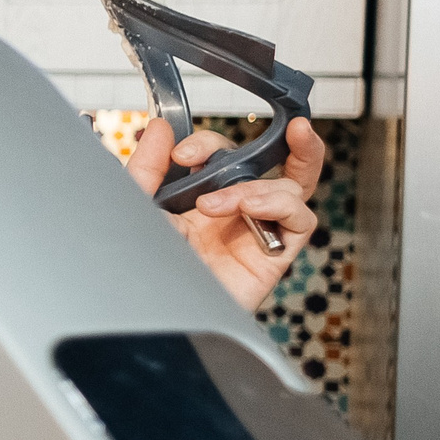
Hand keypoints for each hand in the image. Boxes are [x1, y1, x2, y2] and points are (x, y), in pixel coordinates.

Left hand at [126, 117, 322, 310]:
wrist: (150, 314)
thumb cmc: (143, 270)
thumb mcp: (139, 209)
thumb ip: (147, 167)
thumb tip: (159, 127)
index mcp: (203, 199)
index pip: (224, 156)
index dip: (209, 146)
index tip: (181, 154)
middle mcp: (235, 214)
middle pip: (280, 168)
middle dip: (293, 142)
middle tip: (293, 126)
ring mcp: (257, 234)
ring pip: (292, 189)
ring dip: (255, 187)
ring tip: (215, 204)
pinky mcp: (273, 258)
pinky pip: (300, 221)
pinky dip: (279, 205)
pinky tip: (247, 210)